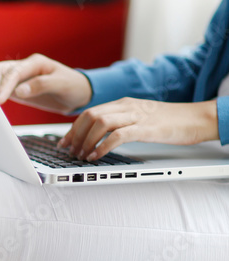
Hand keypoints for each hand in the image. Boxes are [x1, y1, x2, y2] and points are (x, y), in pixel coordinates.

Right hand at [0, 54, 91, 113]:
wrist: (78, 94)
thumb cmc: (73, 86)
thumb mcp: (62, 84)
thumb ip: (41, 85)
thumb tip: (19, 91)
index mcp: (35, 63)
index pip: (13, 72)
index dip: (4, 85)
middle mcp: (24, 68)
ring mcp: (18, 78)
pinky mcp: (16, 89)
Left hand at [58, 98, 219, 159]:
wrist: (196, 118)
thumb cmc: (170, 122)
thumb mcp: (139, 118)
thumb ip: (120, 123)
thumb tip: (98, 137)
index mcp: (123, 103)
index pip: (90, 112)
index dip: (73, 128)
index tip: (64, 143)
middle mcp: (127, 107)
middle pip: (90, 116)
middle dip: (75, 135)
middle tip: (70, 152)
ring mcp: (136, 116)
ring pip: (100, 123)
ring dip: (86, 141)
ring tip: (82, 156)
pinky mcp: (146, 128)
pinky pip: (118, 136)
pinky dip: (103, 146)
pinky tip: (97, 156)